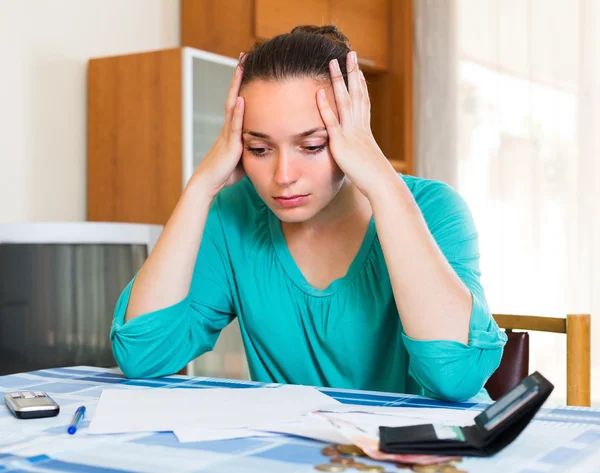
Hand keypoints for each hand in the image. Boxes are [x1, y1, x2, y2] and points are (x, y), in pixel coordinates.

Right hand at [190, 54, 245, 198]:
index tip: (247, 67)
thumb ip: (254, 148)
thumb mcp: (245, 157)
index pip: (239, 101)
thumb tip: (269, 146)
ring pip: (233, 104)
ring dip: (237, 85)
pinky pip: (234, 124)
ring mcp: (228, 133)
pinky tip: (242, 97)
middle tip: (244, 56)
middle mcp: (229, 127)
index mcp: (233, 129)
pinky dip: (238, 111)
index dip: (242, 84)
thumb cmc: (226, 173)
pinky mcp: (230, 144)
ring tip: (241, 67)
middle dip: (239, 76)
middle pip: (235, 95)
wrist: (209, 183)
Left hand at [316, 51, 396, 199]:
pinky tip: (319, 92)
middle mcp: (360, 128)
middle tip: (350, 54)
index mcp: (365, 132)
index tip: (358, 71)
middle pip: (357, 94)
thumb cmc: (376, 180)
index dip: (361, 85)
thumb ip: (361, 157)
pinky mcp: (341, 144)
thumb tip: (361, 159)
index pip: (363, 103)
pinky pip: (331, 122)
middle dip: (353, 73)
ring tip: (332, 62)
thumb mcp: (367, 163)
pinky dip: (325, 106)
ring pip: (345, 101)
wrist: (381, 185)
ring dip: (339, 81)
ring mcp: (351, 134)